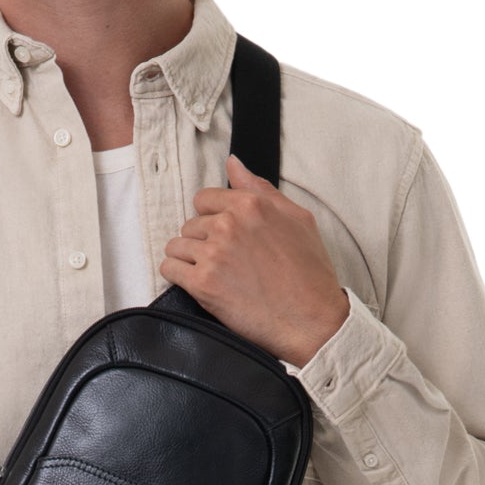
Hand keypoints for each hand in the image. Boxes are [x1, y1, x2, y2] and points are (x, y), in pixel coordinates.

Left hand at [159, 155, 351, 366]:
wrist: (313, 321)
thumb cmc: (310, 274)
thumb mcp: (297, 219)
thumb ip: (261, 188)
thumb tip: (233, 164)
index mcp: (250, 204)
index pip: (205, 198)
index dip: (212, 217)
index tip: (222, 235)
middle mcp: (228, 224)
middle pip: (191, 224)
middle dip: (202, 241)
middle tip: (223, 262)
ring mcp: (214, 254)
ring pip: (177, 245)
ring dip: (187, 258)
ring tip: (209, 274)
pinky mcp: (203, 284)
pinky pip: (170, 269)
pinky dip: (177, 275)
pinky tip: (194, 283)